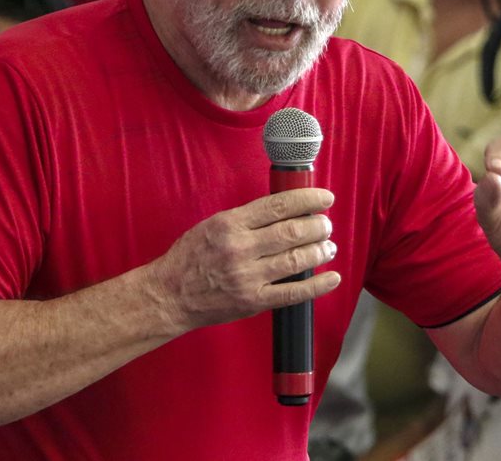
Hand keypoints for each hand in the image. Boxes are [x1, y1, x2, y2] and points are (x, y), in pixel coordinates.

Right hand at [148, 188, 341, 333]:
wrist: (169, 295)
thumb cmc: (190, 258)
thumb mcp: (213, 225)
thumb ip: (247, 219)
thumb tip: (285, 210)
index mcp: (230, 224)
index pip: (278, 205)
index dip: (308, 200)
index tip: (324, 198)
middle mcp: (240, 248)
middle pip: (292, 231)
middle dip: (317, 226)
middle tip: (326, 224)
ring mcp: (248, 277)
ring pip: (295, 259)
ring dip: (319, 251)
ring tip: (328, 246)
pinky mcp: (253, 301)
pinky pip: (292, 293)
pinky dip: (316, 285)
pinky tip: (331, 277)